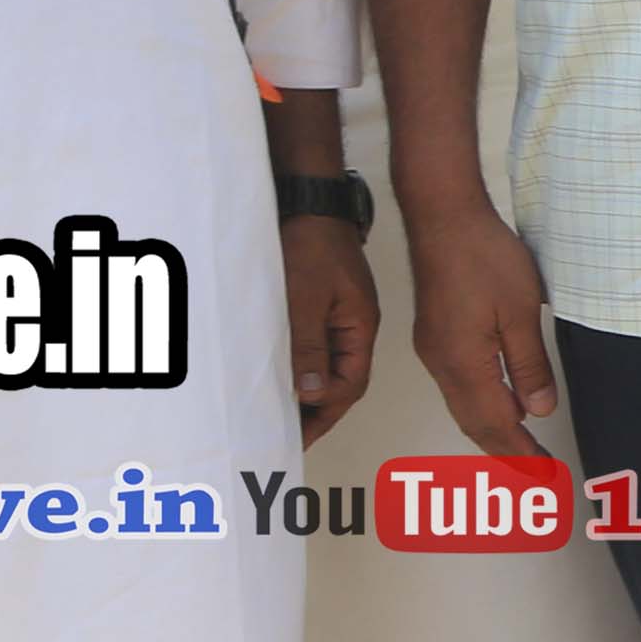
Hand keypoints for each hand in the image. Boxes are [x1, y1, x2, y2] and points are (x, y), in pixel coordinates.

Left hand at [281, 218, 379, 438]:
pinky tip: (281, 377)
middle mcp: (354, 327)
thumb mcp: (306, 298)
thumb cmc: (311, 244)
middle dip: (317, 411)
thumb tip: (311, 393)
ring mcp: (339, 317)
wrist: (309, 204)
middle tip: (287, 437)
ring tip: (280, 417)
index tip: (298, 436)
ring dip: (308, 392)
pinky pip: (314, 348)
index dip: (324, 412)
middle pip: (341, 381)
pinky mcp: (322, 307)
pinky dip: (300, 368)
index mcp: (360, 327)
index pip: (349, 384)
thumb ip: (308, 346)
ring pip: (327, 366)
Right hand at [401, 192, 561, 458]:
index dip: (519, 453)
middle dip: (505, 450)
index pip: (494, 424)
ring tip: (521, 447)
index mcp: (463, 363)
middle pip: (473, 423)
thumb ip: (529, 364)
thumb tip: (539, 410)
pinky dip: (481, 406)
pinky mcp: (435, 335)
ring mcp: (434, 350)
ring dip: (492, 430)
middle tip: (535, 474)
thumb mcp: (521, 311)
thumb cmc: (483, 256)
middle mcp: (442, 365)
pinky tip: (500, 404)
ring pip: (463, 406)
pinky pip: (458, 387)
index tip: (542, 477)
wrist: (443, 216)